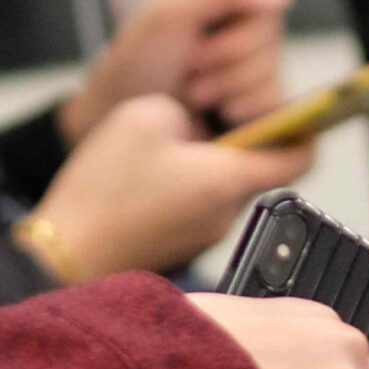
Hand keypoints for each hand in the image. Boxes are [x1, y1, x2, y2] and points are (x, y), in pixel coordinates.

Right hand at [29, 95, 312, 280]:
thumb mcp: (143, 117)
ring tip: (158, 146)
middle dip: (234, 139)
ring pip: (219, 186)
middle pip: (254, 168)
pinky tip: (141, 177)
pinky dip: (180, 186)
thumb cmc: (103, 191)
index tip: (298, 111)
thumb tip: (193, 126)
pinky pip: (193, 206)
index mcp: (228, 179)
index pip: (299, 158)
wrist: (63, 257)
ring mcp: (203, 234)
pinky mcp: (178, 244)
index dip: (305, 130)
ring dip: (201, 162)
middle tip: (202, 115)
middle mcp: (225, 213)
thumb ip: (184, 112)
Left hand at [62, 0, 295, 140]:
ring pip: (272, 73)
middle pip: (270, 38)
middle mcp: (245, 30)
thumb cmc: (137, 62)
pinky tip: (214, 112)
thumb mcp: (169, 12)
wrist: (118, 119)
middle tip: (189, 65)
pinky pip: (272, 105)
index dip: (240, 16)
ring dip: (226, 86)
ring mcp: (254, 71)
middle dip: (225, 56)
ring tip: (193, 91)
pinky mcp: (257, 108)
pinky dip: (240, 109)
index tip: (203, 28)